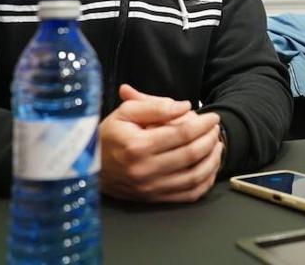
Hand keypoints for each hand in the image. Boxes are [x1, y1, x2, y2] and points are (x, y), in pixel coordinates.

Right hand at [99, 84, 223, 202]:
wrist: (88, 165)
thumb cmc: (109, 135)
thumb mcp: (126, 111)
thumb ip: (155, 105)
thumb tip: (184, 106)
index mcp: (138, 146)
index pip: (181, 134)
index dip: (202, 124)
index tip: (212, 116)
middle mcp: (145, 170)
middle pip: (191, 155)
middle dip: (210, 139)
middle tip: (216, 128)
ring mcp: (150, 188)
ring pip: (194, 177)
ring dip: (212, 161)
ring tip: (217, 145)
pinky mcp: (153, 199)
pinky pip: (188, 195)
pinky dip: (204, 182)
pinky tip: (209, 168)